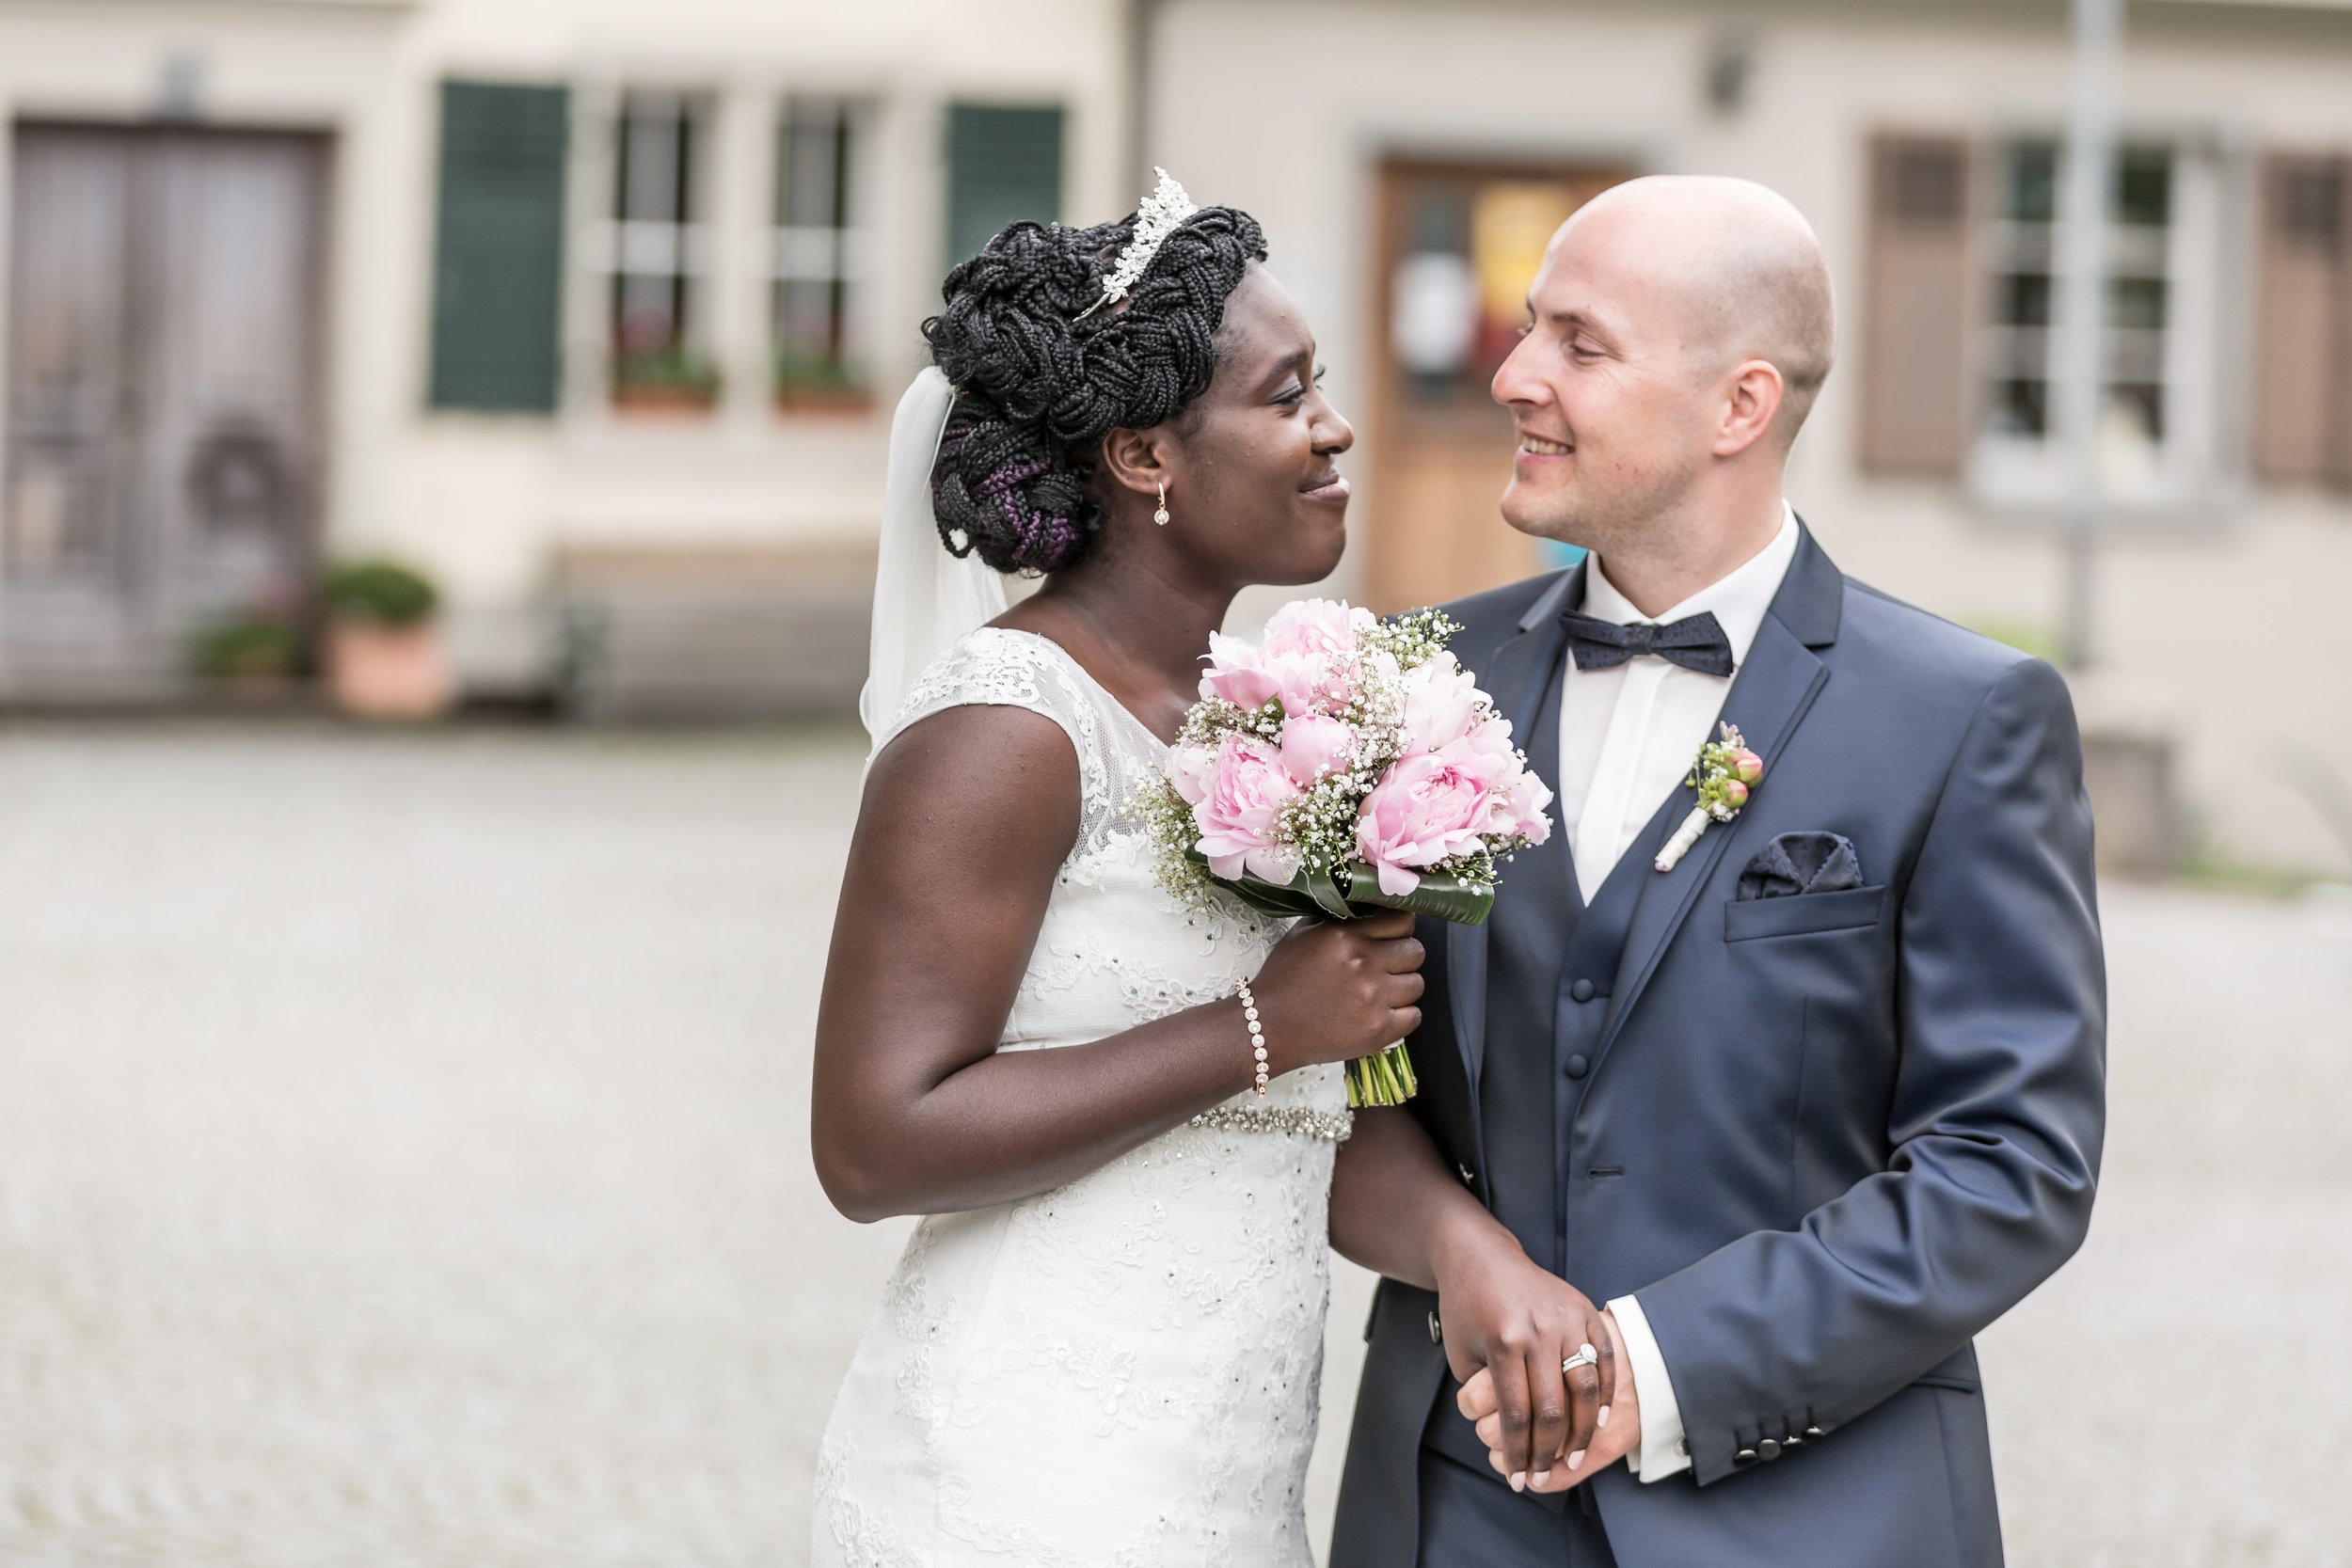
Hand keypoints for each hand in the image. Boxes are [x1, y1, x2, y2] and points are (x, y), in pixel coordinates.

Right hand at [1250, 912, 1423, 1072]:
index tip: (1395, 934)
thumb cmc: (1283, 980)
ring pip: (1417, 984)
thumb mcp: (1303, 934)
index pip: (1402, 920)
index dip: (1401, 927)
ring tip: (1380, 992)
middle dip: (1404, 956)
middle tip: (1387, 966)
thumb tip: (1368, 906)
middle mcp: (1364, 964)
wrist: (1268, 1027)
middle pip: (1416, 951)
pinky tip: (1381, 1013)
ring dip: (1403, 987)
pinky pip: (1414, 1016)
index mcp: (1346, 936)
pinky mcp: (1379, 1030)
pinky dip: (1402, 1015)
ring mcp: (1374, 998)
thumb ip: (1338, 917)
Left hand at [1430, 1216, 1616, 1491]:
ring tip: (1572, 1455)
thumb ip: (1485, 1395)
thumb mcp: (1462, 1353)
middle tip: (1543, 1476)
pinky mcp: (1584, 1309)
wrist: (1481, 1254)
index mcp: (1504, 1343)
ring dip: (1581, 1431)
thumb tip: (1509, 1438)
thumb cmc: (1466, 1308)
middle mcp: (1538, 1330)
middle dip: (1546, 1452)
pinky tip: (1597, 1420)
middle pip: (1551, 1409)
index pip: (1515, 1414)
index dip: (1517, 1453)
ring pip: (1584, 1388)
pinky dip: (1603, 1393)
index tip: (1517, 1479)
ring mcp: (1565, 1318)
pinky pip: (1602, 1359)